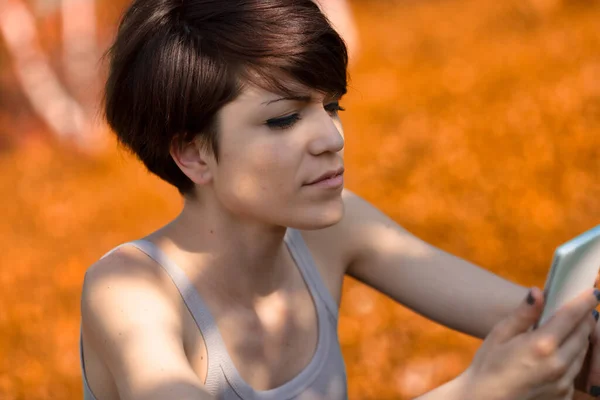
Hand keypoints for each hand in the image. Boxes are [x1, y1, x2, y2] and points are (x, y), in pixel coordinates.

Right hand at [461, 287, 598, 399]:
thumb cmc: (488, 365)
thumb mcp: (500, 334)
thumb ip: (524, 313)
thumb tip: (538, 291)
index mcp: (542, 345)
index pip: (572, 317)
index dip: (584, 301)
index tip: (593, 291)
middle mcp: (558, 365)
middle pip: (583, 334)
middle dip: (583, 319)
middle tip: (579, 308)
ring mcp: (563, 383)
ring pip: (582, 354)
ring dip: (579, 339)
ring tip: (567, 330)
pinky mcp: (563, 396)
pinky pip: (575, 372)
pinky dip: (571, 359)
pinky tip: (555, 356)